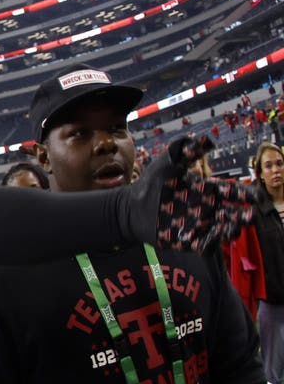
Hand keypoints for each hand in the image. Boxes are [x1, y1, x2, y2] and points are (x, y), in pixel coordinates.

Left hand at [125, 135, 255, 252]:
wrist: (130, 208)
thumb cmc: (150, 184)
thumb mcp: (167, 163)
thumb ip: (185, 150)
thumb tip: (206, 139)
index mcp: (207, 190)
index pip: (233, 191)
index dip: (245, 194)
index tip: (253, 196)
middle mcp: (208, 208)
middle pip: (234, 213)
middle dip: (244, 215)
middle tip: (249, 216)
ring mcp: (200, 225)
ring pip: (224, 230)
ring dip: (232, 230)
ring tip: (233, 229)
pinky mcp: (189, 240)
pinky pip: (206, 245)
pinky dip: (212, 243)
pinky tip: (212, 240)